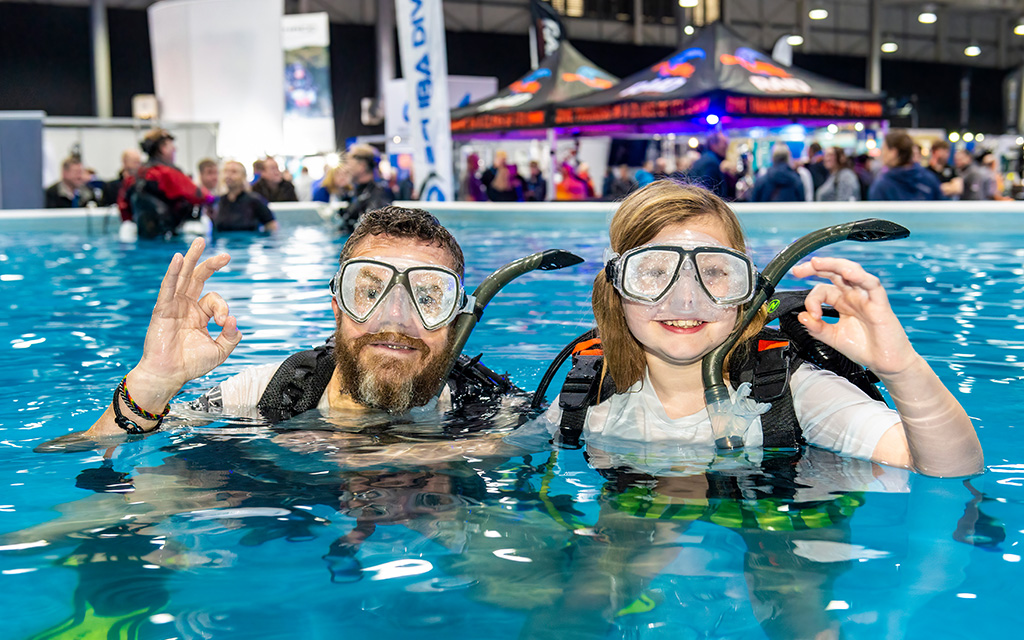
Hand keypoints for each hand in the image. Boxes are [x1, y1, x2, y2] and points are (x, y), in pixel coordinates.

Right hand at [134, 238, 241, 390]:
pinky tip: (178, 258)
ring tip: (199, 242)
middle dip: (211, 264)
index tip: (224, 321)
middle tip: (226, 256)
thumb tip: (235, 320)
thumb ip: (231, 336)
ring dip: (191, 258)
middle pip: (198, 278)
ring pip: (182, 276)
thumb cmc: (191, 364)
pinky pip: (168, 288)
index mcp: (198, 314)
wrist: (169, 374)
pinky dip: (172, 273)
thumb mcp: (220, 351)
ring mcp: (173, 306)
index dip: (223, 308)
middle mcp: (186, 306)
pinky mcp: (162, 309)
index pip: (214, 299)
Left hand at [791, 257, 917, 376]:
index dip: (812, 300)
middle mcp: (853, 295)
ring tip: (816, 263)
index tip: (811, 316)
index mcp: (842, 301)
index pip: (822, 290)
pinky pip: (871, 284)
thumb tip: (801, 316)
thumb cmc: (864, 347)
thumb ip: (816, 328)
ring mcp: (866, 296)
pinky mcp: (880, 302)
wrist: (885, 362)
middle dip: (814, 267)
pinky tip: (847, 272)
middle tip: (798, 270)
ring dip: (833, 265)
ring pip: (851, 271)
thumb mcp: (832, 337)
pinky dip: (860, 276)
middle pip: (834, 272)